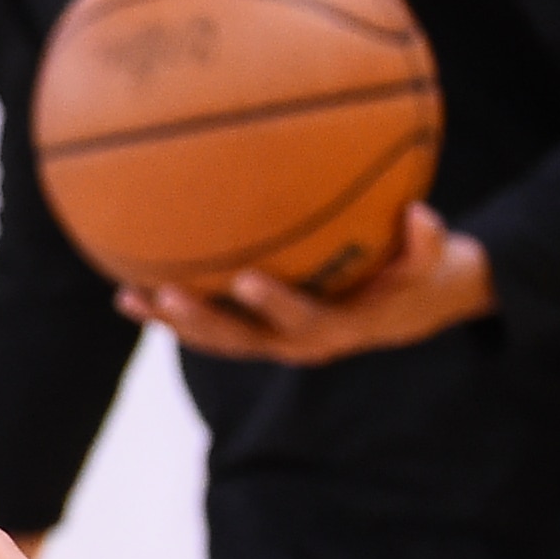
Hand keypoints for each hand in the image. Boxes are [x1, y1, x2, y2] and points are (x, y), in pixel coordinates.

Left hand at [124, 204, 492, 367]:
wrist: (400, 311)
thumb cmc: (412, 276)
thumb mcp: (431, 262)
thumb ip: (426, 244)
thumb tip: (421, 215)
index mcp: (338, 328)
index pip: (304, 321)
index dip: (275, 304)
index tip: (248, 280)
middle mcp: (296, 343)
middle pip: (241, 340)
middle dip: (202, 319)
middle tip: (168, 294)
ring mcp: (268, 341)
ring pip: (214, 338)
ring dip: (171, 321)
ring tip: (130, 298)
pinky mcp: (250, 331)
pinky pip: (205, 326)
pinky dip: (168, 314)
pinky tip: (127, 291)